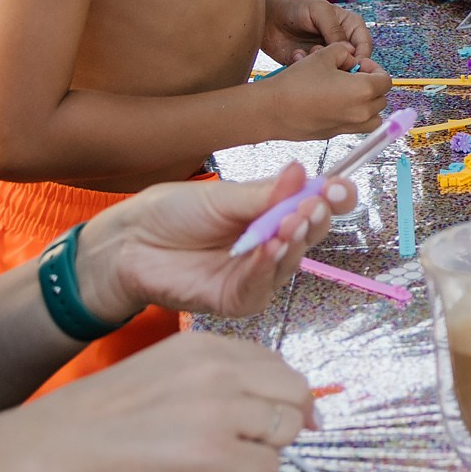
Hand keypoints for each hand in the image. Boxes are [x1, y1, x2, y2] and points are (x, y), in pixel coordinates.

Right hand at [26, 332, 315, 471]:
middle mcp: (220, 370)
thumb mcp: (163, 371)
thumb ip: (211, 376)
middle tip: (256, 445)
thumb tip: (257, 401)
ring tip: (226, 463)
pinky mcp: (214, 454)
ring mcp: (221, 410)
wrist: (53, 446)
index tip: (274, 418)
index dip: (281, 396)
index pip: (276, 363)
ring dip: (263, 452)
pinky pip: (267, 468)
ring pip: (286, 430)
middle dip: (285, 421)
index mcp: (206, 346)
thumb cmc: (99, 417)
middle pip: (295, 393)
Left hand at [77, 162, 353, 321]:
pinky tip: (269, 247)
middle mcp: (271, 242)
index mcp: (271, 211)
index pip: (314, 206)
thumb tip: (304, 172)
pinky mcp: (236, 299)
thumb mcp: (222, 196)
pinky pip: (262, 286)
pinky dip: (268, 266)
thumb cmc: (172, 213)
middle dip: (316, 219)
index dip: (334, 198)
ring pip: (290, 262)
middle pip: (310, 234)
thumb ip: (265, 194)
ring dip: (294, 242)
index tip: (341, 189)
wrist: (129, 243)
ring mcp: (255, 273)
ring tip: (291, 222)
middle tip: (314, 204)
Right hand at [259, 41, 389, 140]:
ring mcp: (348, 127)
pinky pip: (355, 126)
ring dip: (367, 104)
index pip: (385, 80)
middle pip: (381, 99)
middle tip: (351, 76)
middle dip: (371, 85)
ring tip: (347, 93)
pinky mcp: (334, 135)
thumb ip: (344, 51)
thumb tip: (351, 56)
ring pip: (372, 117)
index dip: (373, 68)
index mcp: (364, 91)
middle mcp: (361, 112)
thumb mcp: (324, 55)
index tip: (357, 64)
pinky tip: (332, 103)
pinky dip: (353, 116)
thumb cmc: (297, 82)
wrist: (271, 109)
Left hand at [260, 0, 372, 65]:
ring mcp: (326, 56)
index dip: (362, 57)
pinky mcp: (311, 66)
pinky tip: (295, 55)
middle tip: (324, 58)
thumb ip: (335, 29)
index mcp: (350, 27)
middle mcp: (341, 43)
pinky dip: (306, 67)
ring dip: (321, 64)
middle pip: (353, 63)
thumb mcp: (319, 11)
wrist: (268, 18)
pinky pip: (315, 74)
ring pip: (334, 70)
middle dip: (340, 63)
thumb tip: (349, 51)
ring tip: (307, 52)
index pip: (365, 46)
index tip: (350, 63)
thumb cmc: (296, 8)